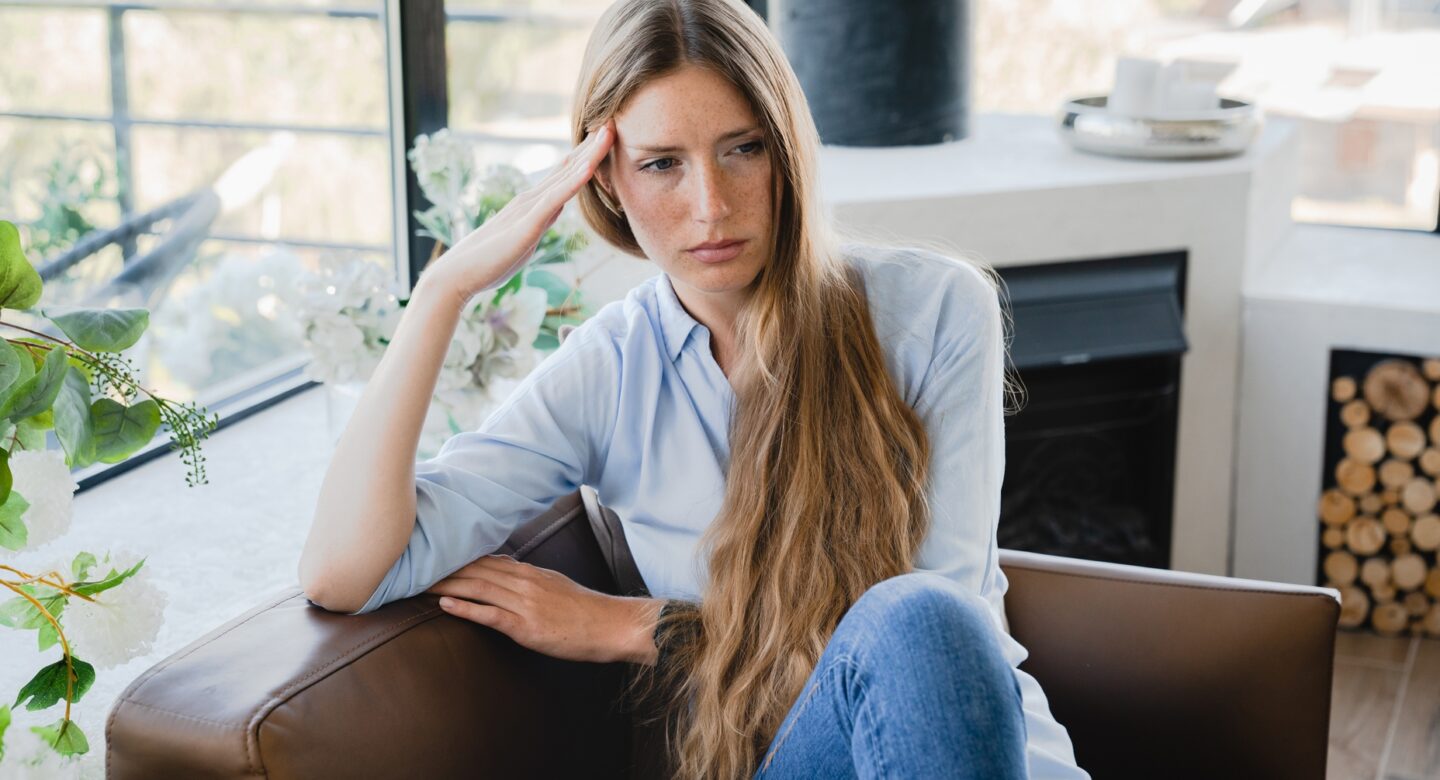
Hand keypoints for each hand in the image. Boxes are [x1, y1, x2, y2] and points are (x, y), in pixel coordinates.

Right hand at [419, 119, 615, 308]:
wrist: (457, 275)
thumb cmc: (488, 261)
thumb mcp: (524, 238)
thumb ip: (540, 222)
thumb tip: (556, 211)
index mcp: (532, 204)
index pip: (564, 175)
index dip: (585, 156)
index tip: (605, 139)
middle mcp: (530, 199)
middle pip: (568, 169)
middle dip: (592, 147)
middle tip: (613, 123)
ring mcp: (528, 209)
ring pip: (565, 178)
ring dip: (589, 155)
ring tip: (608, 133)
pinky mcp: (527, 224)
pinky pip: (554, 199)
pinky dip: (573, 183)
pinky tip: (589, 168)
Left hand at [425, 553, 659, 664]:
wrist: (611, 625)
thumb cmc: (585, 611)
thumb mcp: (556, 586)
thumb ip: (529, 581)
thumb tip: (506, 575)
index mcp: (530, 574)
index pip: (486, 561)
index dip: (457, 559)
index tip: (433, 557)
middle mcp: (524, 583)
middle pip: (476, 571)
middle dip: (444, 569)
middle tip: (414, 567)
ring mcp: (524, 604)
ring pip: (478, 588)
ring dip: (447, 585)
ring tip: (420, 583)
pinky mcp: (527, 626)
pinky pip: (491, 615)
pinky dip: (466, 608)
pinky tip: (446, 605)